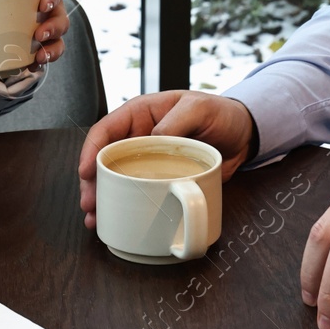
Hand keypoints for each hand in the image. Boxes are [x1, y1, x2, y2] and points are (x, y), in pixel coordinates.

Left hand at [5, 0, 67, 67]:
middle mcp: (50, 8)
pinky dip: (39, 62)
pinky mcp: (37, 44)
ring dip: (53, 49)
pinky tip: (30, 66)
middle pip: (62, 18)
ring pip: (58, 40)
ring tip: (40, 57)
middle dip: (54, 28)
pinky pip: (45, 54)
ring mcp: (45, 27)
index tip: (44, 6)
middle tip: (39, 35)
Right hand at [78, 90, 254, 228]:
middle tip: (89, 204)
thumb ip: (177, 120)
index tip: (85, 171)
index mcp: (141, 114)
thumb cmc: (220, 112)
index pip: (107, 129)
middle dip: (91, 181)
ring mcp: (147, 161)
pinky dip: (124, 206)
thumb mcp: (199, 108)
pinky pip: (136, 193)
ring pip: (115, 179)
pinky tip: (115, 220)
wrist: (244, 135)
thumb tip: (154, 137)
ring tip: (94, 218)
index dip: (91, 149)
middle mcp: (139, 138)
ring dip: (102, 197)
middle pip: (104, 159)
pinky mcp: (160, 180)